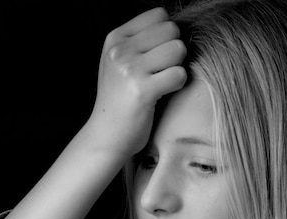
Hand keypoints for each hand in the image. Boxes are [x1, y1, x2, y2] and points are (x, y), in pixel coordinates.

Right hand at [88, 7, 186, 157]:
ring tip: (162, 82)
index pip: (159, 15)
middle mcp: (120, 51)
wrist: (106, 136)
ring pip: (178, 50)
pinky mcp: (142, 91)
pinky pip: (179, 74)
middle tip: (161, 71)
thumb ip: (141, 41)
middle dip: (174, 50)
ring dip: (177, 67)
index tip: (157, 55)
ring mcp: (129, 70)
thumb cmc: (120, 99)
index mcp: (115, 39)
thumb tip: (177, 26)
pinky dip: (177, 85)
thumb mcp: (119, 62)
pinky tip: (163, 93)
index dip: (166, 34)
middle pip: (172, 30)